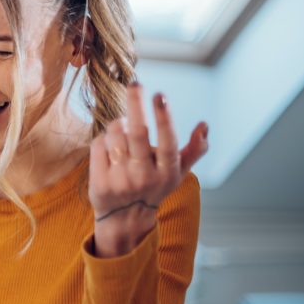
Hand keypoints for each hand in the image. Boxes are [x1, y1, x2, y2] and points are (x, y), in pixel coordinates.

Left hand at [88, 83, 207, 257]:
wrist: (125, 219)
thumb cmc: (154, 187)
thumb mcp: (177, 173)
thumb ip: (194, 150)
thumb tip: (205, 125)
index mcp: (167, 172)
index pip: (168, 142)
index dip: (164, 118)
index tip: (160, 95)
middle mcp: (144, 177)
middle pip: (138, 133)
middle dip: (136, 105)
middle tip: (135, 83)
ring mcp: (120, 180)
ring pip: (115, 136)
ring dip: (118, 123)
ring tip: (123, 125)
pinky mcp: (99, 183)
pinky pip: (98, 145)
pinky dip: (104, 138)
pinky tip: (110, 143)